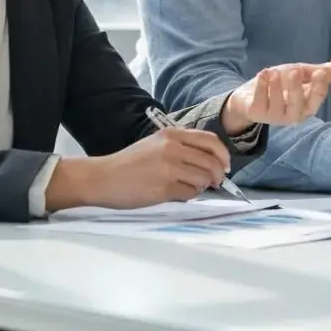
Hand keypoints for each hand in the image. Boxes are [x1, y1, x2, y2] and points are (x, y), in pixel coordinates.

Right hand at [45, 128, 231, 211]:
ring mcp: (169, 167)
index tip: (226, 165)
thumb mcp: (156, 144)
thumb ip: (181, 148)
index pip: (210, 141)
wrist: (104, 177)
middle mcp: (173, 148)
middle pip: (211, 161)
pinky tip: (178, 193)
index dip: (223, 154)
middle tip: (216, 182)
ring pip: (203, 178)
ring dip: (203, 186)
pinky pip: (190, 193)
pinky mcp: (164, 187)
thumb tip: (208, 162)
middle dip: (218, 174)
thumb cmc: (129, 163)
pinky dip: (190, 195)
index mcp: (172, 135)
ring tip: (191, 187)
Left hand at [220, 58, 330, 134]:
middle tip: (295, 71)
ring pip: (278, 104)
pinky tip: (263, 73)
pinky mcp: (257, 113)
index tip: (320, 72)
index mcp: (307, 105)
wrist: (250, 93)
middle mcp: (293, 115)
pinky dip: (262, 86)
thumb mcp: (302, 74)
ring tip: (273, 71)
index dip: (319, 86)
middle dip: (297, 89)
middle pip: (299, 106)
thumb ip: (323, 71)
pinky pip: (260, 101)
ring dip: (276, 86)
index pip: (317, 98)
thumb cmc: (281, 84)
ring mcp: (274, 116)